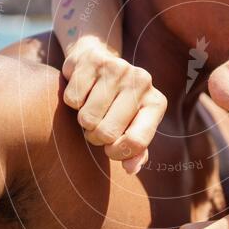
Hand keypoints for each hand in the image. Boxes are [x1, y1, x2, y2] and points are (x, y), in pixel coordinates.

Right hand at [62, 36, 166, 173]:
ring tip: (91, 109)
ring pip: (87, 118)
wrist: (99, 60)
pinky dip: (73, 103)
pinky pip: (72, 100)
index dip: (117, 153)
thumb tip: (131, 168)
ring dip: (83, 121)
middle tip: (97, 126)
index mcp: (156, 103)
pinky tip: (83, 92)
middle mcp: (142, 82)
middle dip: (96, 137)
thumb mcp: (132, 125)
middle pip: (107, 133)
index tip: (110, 149)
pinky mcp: (93, 61)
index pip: (136, 142)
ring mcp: (118, 68)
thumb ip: (135, 150)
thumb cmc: (118, 103)